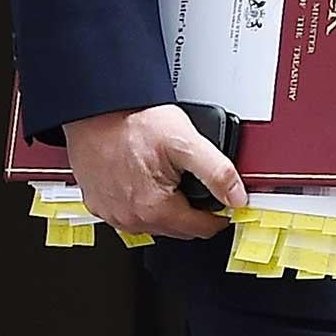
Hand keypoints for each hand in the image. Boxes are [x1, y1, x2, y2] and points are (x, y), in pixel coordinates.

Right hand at [62, 103, 247, 238]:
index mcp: (154, 208)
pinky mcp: (98, 203)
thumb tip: (237, 197)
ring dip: (167, 208)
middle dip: (193, 210)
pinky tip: (146, 178)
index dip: (219, 216)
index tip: (225, 204)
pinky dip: (142, 202)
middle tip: (198, 183)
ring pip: (153, 223)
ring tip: (171, 177)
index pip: (200, 230)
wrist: (98, 106)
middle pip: (177, 228)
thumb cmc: (135, 120)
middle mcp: (130, 218)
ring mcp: (111, 213)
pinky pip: (129, 213)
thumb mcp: (186, 141)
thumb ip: (217, 172)